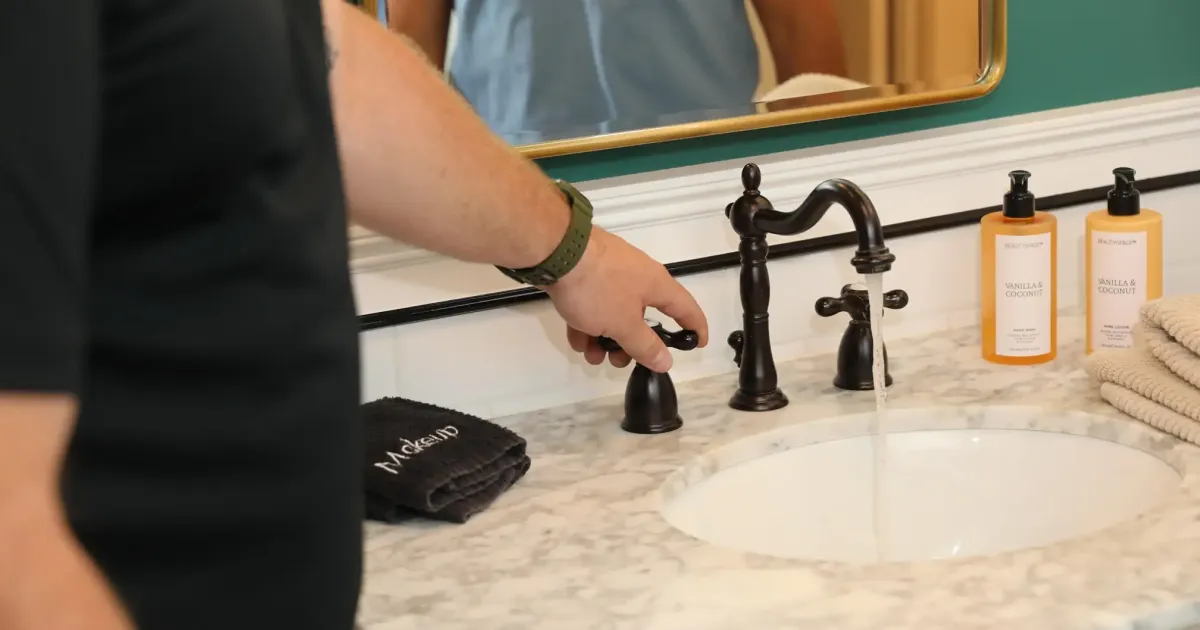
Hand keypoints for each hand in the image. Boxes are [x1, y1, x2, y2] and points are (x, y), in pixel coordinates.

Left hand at [543, 227, 708, 371]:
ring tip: (591, 355)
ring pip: (614, 313)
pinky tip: (576, 340)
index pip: (686, 308)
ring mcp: (610, 273)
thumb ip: (645, 346)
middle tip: (619, 361)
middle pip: (644, 316)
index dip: (695, 328)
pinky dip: (587, 324)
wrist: (557, 251)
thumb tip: (666, 362)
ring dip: (605, 339)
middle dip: (632, 344)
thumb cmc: (598, 287)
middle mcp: (638, 276)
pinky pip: (593, 304)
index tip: (698, 344)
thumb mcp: (623, 324)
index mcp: (656, 285)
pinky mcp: (585, 273)